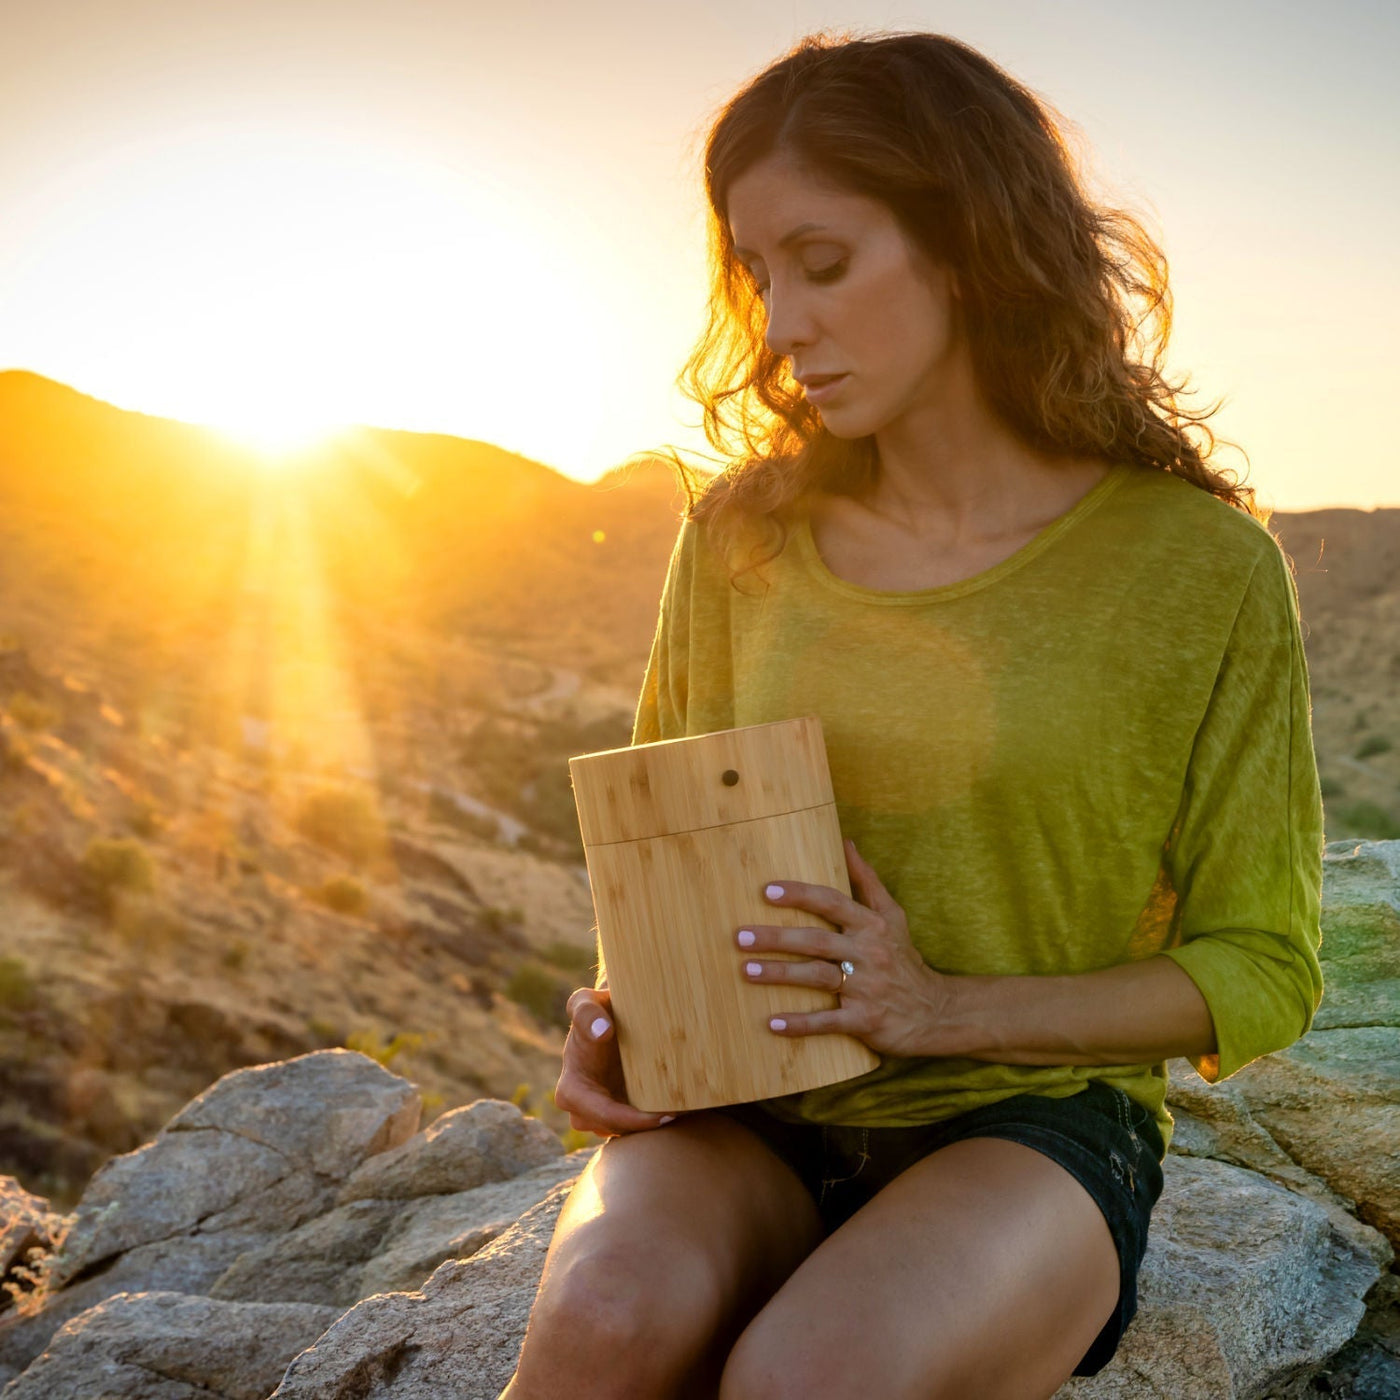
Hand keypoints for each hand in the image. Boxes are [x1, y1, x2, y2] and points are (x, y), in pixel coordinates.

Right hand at [552, 986, 678, 1136]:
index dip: (634, 1120)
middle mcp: (582, 1110)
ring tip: (684, 1111)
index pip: (603, 1115)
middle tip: (680, 1115)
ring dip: (652, 1127)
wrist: (608, 1019)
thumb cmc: (596, 1011)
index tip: (665, 1113)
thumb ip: (585, 1012)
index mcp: (571, 1090)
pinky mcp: (617, 1115)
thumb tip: (602, 1032)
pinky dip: (654, 1121)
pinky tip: (679, 1108)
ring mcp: (600, 1116)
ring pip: (627, 1133)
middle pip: (618, 1130)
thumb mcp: (586, 1003)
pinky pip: (634, 1128)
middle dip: (647, 1128)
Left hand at [736, 838, 951, 1058]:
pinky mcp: (866, 1020)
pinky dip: (800, 1024)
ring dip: (780, 975)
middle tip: (741, 937)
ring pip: (818, 977)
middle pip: (817, 941)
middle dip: (777, 938)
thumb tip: (846, 842)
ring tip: (746, 971)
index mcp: (872, 925)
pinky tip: (772, 1024)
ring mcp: (868, 988)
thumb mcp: (893, 916)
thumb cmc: (904, 959)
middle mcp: (870, 953)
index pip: (832, 903)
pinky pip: (828, 1022)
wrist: (937, 1011)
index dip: (800, 896)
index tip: (767, 892)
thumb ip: (866, 880)